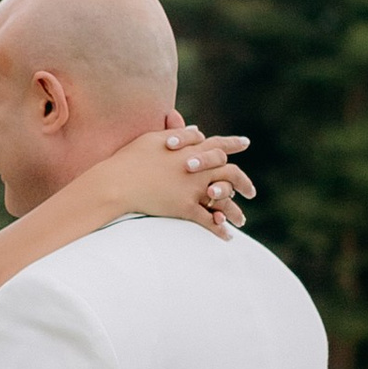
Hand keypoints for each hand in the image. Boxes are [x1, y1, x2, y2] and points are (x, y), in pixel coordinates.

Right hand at [108, 112, 253, 235]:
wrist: (116, 183)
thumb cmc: (129, 159)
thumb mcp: (153, 139)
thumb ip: (179, 135)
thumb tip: (198, 131)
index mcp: (190, 150)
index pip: (218, 144)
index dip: (232, 143)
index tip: (246, 143)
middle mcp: (197, 169)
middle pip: (230, 173)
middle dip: (243, 183)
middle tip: (251, 192)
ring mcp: (192, 189)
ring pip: (223, 200)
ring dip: (235, 211)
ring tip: (242, 221)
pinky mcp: (185, 208)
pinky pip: (208, 220)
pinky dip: (219, 229)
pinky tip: (227, 236)